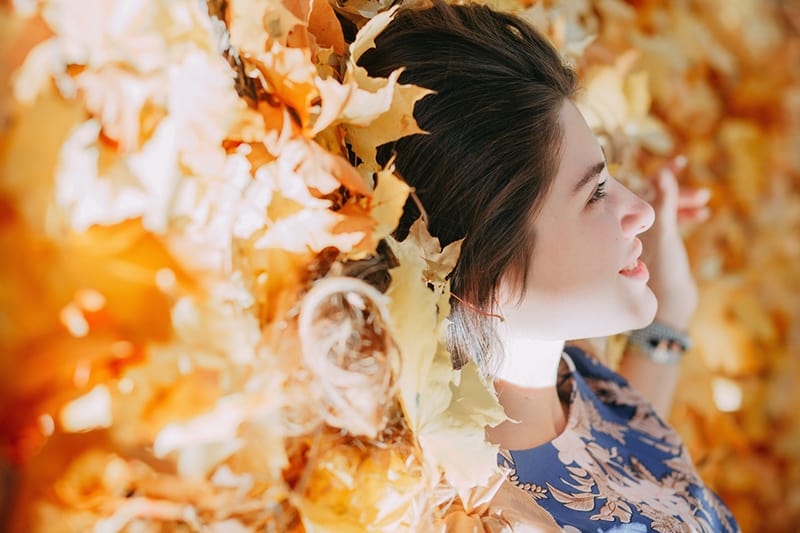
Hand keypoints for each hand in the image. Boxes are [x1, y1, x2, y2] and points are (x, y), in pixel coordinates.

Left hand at [639, 156, 709, 330]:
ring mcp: (640, 236)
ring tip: (705, 201)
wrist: (667, 307)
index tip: (680, 163)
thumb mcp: (664, 233)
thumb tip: (660, 172)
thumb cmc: (662, 271)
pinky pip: (667, 223)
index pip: (639, 189)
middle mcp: (628, 226)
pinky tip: (701, 215)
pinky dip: (682, 216)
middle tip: (704, 195)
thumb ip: (663, 202)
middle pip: (651, 198)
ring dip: (683, 203)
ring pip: (661, 210)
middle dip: (677, 192)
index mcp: (623, 221)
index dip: (660, 176)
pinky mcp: (653, 247)